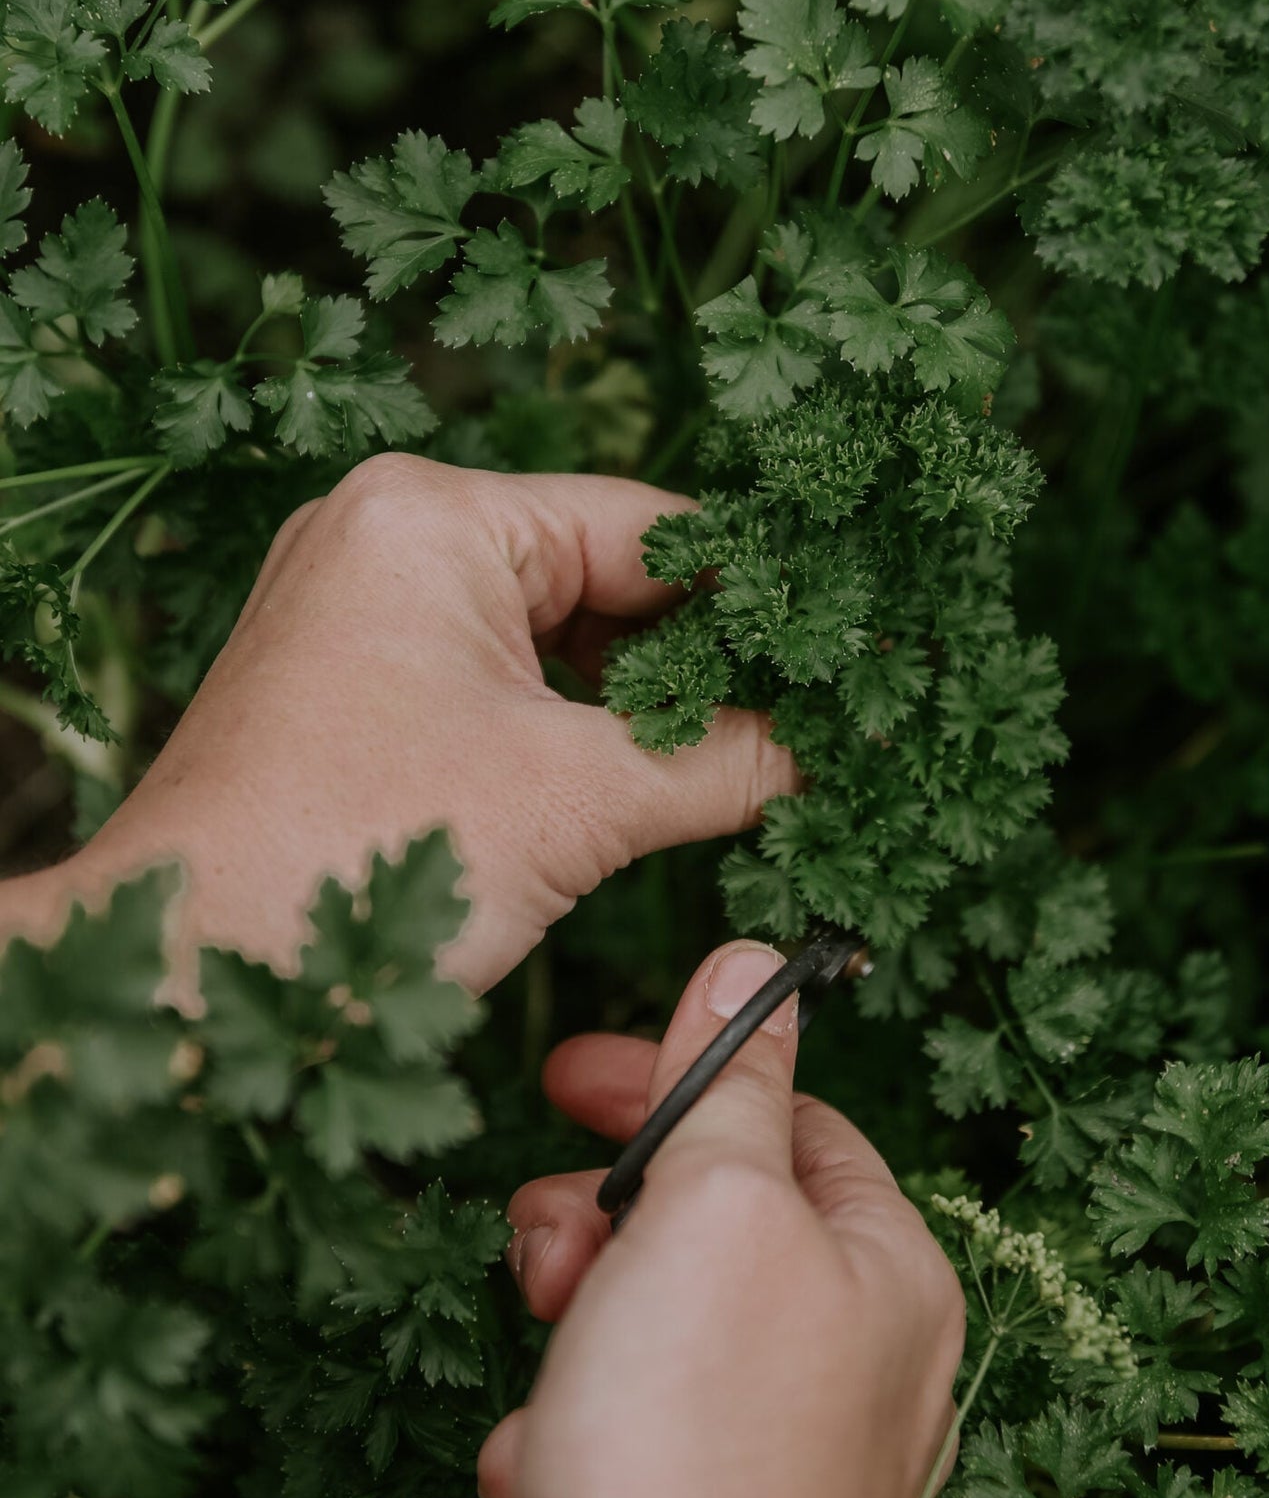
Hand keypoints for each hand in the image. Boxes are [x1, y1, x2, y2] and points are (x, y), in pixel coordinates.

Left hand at [0, 458, 794, 988]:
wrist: (188, 982)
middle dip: (705, 661)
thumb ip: (727, 759)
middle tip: (823, 716)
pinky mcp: (358, 696)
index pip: (647, 528)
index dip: (757, 598)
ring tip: (764, 760)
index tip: (851, 647)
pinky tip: (662, 790)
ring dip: (647, 709)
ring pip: (557, 646)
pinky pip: (503, 693)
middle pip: (603, 582)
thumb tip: (835, 751)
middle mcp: (388, 540)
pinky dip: (581, 739)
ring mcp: (365, 618)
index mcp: (432, 515)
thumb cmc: (360, 860)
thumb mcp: (578, 801)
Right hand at [471, 942, 965, 1497]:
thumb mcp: (717, 1209)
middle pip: (722, 1228)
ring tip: (550, 1367)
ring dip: (582, 1324)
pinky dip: (576, 1436)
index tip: (569, 1079)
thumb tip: (758, 963)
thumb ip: (733, 1084)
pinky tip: (546, 1472)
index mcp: (895, 1277)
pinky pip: (634, 1442)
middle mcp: (867, 1371)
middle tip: (546, 1246)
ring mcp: (796, 1467)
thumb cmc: (694, 1448)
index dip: (678, 1086)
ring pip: (664, 1333)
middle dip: (610, 1216)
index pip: (793, 1123)